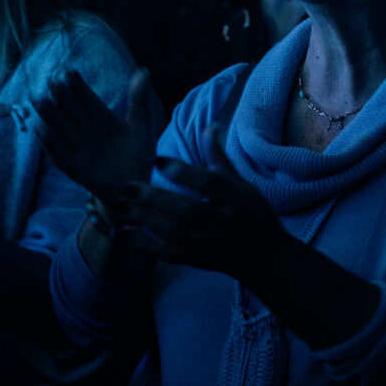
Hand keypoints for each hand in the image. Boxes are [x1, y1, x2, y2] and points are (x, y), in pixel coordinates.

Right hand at [32, 67, 157, 202]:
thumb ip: (139, 100)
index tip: (69, 72)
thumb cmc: (136, 153)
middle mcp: (85, 130)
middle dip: (61, 98)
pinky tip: (41, 130)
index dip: (77, 86)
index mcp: (100, 117)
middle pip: (70, 111)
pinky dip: (51, 144)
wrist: (136, 186)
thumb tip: (143, 70)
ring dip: (50, 116)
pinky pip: (60, 155)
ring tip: (40, 101)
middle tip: (53, 83)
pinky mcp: (76, 168)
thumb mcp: (140, 125)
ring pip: (61, 129)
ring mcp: (79, 148)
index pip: (86, 98)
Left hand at [115, 132, 281, 274]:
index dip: (183, 171)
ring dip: (144, 220)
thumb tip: (208, 126)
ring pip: (174, 233)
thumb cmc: (254, 213)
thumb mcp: (243, 184)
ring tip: (119, 206)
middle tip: (127, 186)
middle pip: (187, 210)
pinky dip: (146, 244)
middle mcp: (224, 222)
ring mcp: (210, 244)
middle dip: (154, 198)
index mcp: (236, 199)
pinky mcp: (198, 260)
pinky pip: (169, 253)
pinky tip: (125, 232)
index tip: (156, 159)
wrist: (266, 257)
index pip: (209, 182)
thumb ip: (219, 158)